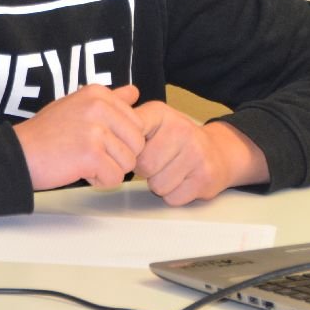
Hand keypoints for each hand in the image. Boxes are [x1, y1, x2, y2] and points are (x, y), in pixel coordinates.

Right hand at [14, 84, 145, 190]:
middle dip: (118, 155)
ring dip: (107, 169)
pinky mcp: (91, 155)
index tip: (93, 137)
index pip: (137, 123)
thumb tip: (135, 92)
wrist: (18, 153)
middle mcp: (98, 107)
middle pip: (137, 144)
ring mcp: (95, 130)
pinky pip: (114, 178)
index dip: (119, 138)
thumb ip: (109, 100)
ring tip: (81, 160)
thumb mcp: (77, 106)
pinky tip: (78, 170)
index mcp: (98, 94)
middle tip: (88, 152)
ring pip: (128, 163)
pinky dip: (99, 181)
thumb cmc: (47, 133)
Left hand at [133, 102, 269, 204]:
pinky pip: (173, 197)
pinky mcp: (205, 176)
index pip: (130, 135)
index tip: (132, 151)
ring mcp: (195, 152)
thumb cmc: (174, 139)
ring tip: (169, 170)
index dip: (128, 151)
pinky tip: (181, 180)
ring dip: (159, 184)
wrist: (217, 152)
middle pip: (143, 165)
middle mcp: (180, 128)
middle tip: (155, 163)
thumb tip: (92, 120)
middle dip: (145, 171)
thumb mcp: (151, 121)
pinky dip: (174, 195)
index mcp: (160, 112)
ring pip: (158, 184)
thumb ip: (124, 120)